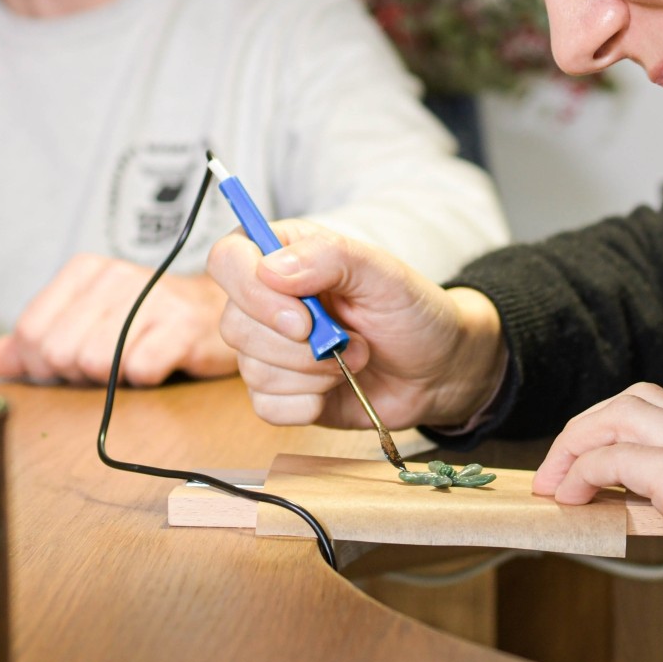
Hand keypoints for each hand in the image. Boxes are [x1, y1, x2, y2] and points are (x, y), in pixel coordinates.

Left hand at [0, 256, 230, 386]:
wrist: (211, 312)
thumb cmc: (142, 321)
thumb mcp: (85, 320)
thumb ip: (36, 340)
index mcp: (84, 271)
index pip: (30, 331)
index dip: (40, 364)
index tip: (64, 367)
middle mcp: (115, 276)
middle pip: (59, 351)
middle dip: (75, 372)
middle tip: (103, 365)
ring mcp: (151, 298)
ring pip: (95, 363)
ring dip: (110, 377)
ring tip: (129, 361)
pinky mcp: (182, 326)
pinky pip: (139, 370)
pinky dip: (144, 378)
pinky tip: (157, 363)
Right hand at [206, 222, 505, 431]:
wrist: (435, 370)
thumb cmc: (411, 313)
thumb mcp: (383, 273)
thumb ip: (330, 257)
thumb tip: (272, 270)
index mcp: (283, 255)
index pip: (227, 260)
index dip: (253, 293)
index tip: (302, 319)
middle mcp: (266, 300)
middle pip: (235, 324)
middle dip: (300, 346)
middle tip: (351, 340)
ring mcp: (269, 349)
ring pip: (251, 369)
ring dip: (313, 374)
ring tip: (353, 359)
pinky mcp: (279, 392)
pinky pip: (266, 406)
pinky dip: (307, 404)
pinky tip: (334, 389)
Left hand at [536, 383, 662, 661]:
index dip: (632, 455)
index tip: (599, 491)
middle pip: (646, 403)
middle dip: (595, 427)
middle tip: (563, 479)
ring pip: (626, 409)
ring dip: (579, 437)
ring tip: (553, 483)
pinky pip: (616, 452)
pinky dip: (582, 466)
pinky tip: (568, 498)